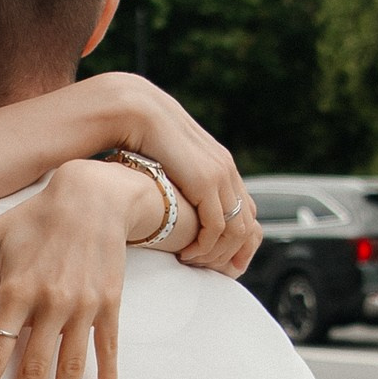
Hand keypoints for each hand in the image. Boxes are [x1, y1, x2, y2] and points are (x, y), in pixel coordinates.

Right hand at [99, 80, 255, 273]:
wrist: (130, 109)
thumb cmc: (136, 137)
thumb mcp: (164, 163)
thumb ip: (173, 179)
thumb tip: (166, 198)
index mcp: (218, 162)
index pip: (242, 208)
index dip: (232, 238)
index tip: (210, 257)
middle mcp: (225, 167)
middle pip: (246, 221)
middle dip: (230, 251)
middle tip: (205, 269)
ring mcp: (220, 172)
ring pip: (237, 229)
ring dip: (216, 253)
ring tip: (192, 263)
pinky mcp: (206, 179)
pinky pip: (218, 226)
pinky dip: (206, 247)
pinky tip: (186, 254)